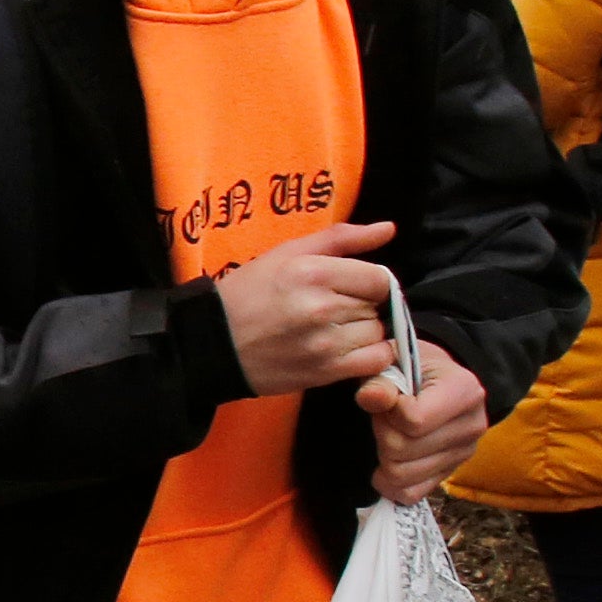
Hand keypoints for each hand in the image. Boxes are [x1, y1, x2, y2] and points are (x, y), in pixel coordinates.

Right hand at [218, 221, 400, 396]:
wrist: (213, 342)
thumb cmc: (249, 293)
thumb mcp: (288, 253)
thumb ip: (341, 238)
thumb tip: (388, 229)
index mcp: (313, 272)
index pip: (379, 278)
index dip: (372, 282)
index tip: (354, 287)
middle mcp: (322, 307)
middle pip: (377, 305)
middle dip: (364, 305)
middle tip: (337, 308)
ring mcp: (325, 343)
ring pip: (377, 333)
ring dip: (366, 331)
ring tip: (338, 329)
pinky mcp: (324, 372)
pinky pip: (375, 362)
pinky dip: (373, 356)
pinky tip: (351, 350)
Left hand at [361, 349, 490, 505]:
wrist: (438, 381)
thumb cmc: (415, 367)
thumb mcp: (396, 360)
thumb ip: (380, 378)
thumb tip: (370, 397)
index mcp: (465, 391)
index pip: (414, 420)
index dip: (388, 412)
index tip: (388, 398)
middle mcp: (472, 426)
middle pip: (403, 449)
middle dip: (382, 433)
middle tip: (384, 417)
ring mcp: (463, 454)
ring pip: (401, 475)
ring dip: (383, 456)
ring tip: (389, 433)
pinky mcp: (449, 474)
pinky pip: (409, 494)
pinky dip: (389, 483)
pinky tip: (386, 462)